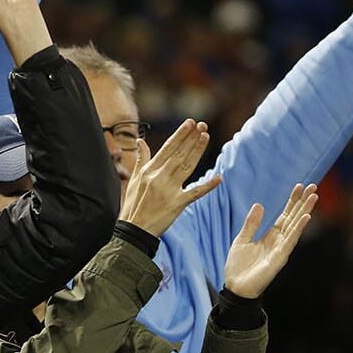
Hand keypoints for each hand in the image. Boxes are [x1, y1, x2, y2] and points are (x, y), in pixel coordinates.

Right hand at [119, 119, 222, 235]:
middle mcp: (159, 177)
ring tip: (206, 137)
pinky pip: (195, 193)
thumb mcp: (134, 179)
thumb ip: (141, 159)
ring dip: (197, 151)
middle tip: (203, 125)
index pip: (168, 148)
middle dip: (191, 138)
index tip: (190, 123)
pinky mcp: (177, 204)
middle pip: (179, 154)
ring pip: (187, 166)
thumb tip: (140, 141)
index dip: (180, 135)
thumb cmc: (133, 205)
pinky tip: (219, 178)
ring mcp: (169, 190)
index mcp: (149, 170)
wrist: (134, 229)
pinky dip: (207, 186)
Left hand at [224, 183, 317, 298]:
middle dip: (303, 202)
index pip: (285, 215)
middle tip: (313, 186)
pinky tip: (306, 217)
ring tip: (314, 196)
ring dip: (305, 210)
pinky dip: (299, 228)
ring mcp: (282, 248)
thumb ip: (251, 223)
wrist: (236, 287)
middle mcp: (279, 240)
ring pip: (296, 226)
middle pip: (294, 217)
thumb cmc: (239, 266)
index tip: (300, 187)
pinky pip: (291, 240)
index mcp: (271, 236)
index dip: (292, 201)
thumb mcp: (242, 239)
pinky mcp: (280, 257)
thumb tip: (259, 205)